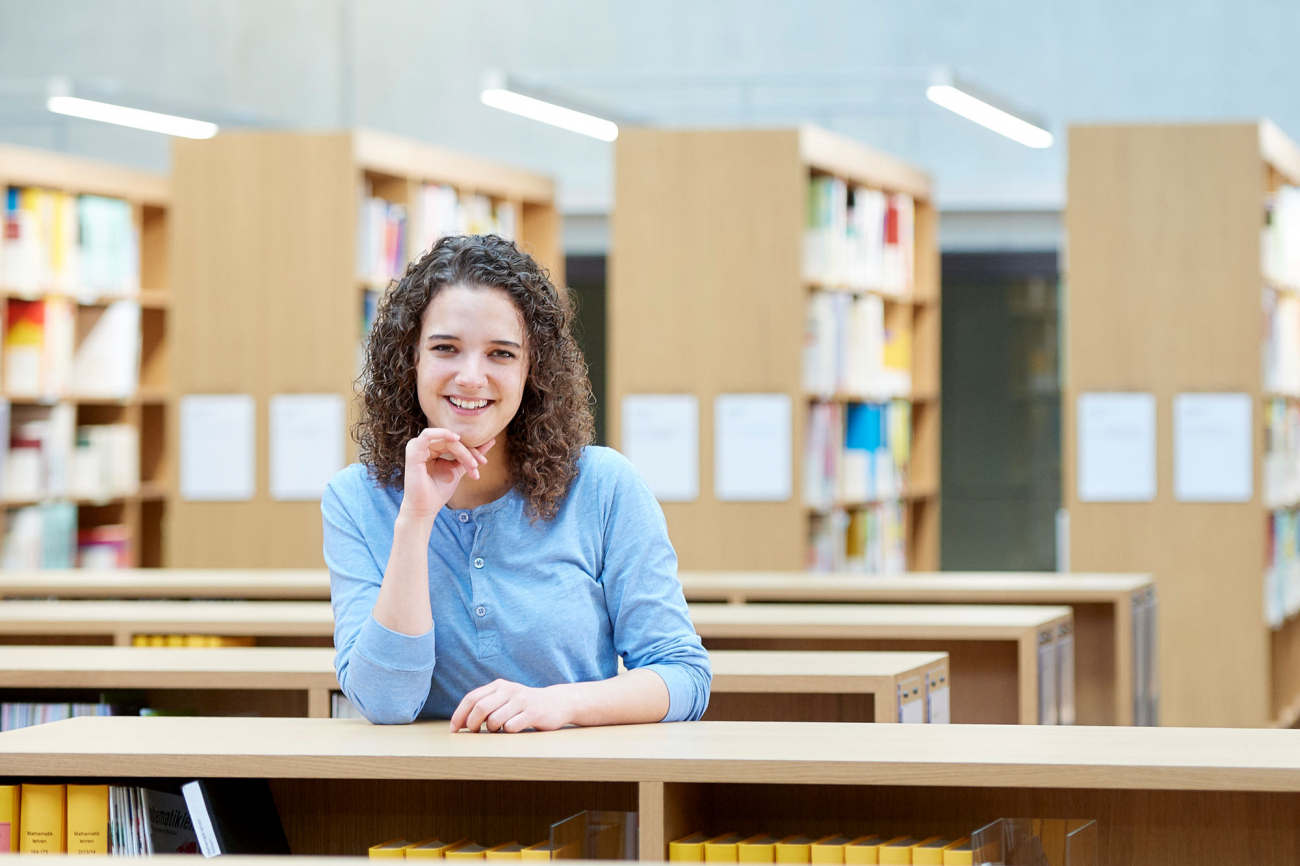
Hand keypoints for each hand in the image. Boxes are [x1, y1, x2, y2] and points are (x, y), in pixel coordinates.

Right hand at [401, 430, 494, 520]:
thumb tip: (491, 441)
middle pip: (452, 441)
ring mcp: (417, 448)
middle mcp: (424, 446)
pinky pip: (427, 435)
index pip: (455, 443)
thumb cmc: (438, 491)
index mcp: (433, 449)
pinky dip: (443, 433)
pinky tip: (456, 439)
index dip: (472, 450)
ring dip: (463, 451)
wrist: (425, 509)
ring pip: (446, 440)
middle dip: (469, 452)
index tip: (483, 462)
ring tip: (472, 465)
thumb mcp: (458, 469)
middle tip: (478, 465)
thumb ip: (471, 456)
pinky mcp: (413, 452)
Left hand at [449, 679, 571, 732]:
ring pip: (494, 719)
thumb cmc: (525, 705)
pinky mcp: (533, 713)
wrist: (557, 702)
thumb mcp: (505, 698)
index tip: (454, 730)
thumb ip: (486, 704)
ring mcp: (522, 701)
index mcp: (499, 685)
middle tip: (473, 732)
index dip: (459, 715)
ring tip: (497, 730)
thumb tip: (461, 722)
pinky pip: (511, 727)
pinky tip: (513, 729)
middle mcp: (509, 690)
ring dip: (491, 730)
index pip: (471, 698)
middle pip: (480, 708)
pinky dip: (507, 732)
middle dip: (472, 724)